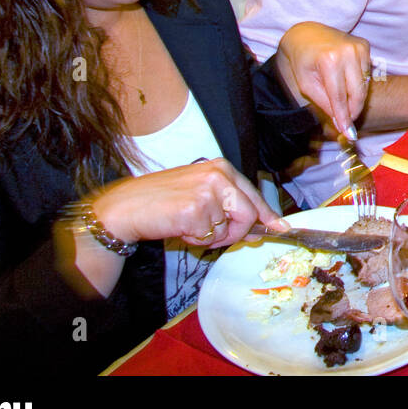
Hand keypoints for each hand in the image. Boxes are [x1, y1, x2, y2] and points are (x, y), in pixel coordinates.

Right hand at [91, 157, 283, 248]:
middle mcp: (218, 176)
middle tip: (211, 235)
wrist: (126, 207)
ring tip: (187, 224)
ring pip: (229, 230)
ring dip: (210, 237)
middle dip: (235, 233)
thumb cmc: (162, 201)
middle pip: (248, 214)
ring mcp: (207, 192)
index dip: (268, 215)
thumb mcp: (200, 194)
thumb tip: (258, 229)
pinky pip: (209, 238)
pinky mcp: (196, 210)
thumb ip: (229, 207)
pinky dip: (195, 240)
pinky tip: (179, 227)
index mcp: (221, 168)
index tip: (280, 227)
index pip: (253, 195)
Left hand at [275, 21, 371, 137]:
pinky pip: (366, 74)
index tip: (348, 133)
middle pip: (357, 92)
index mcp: (329, 60)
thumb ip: (324, 104)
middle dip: (353, 111)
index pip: (339, 96)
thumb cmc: (303, 61)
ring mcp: (359, 47)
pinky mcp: (365, 46)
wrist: (307, 34)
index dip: (344, 117)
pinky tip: (346, 81)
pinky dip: (358, 83)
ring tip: (343, 101)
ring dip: (355, 98)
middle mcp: (348, 52)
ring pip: (364, 85)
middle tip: (348, 123)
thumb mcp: (307, 85)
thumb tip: (341, 125)